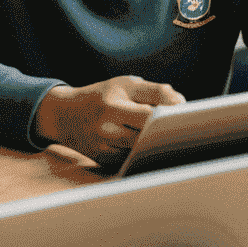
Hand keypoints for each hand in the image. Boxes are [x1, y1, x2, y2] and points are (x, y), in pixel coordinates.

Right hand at [32, 76, 185, 166]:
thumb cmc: (102, 96)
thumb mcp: (124, 84)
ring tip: (163, 135)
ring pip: (144, 149)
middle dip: (166, 130)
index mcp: (113, 105)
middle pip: (150, 134)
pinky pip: (133, 159)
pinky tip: (144, 145)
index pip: (153, 113)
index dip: (172, 113)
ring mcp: (105, 147)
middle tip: (179, 127)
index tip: (183, 113)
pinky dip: (141, 152)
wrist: (64, 115)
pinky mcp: (105, 161)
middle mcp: (107, 127)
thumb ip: (155, 91)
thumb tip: (181, 104)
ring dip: (155, 143)